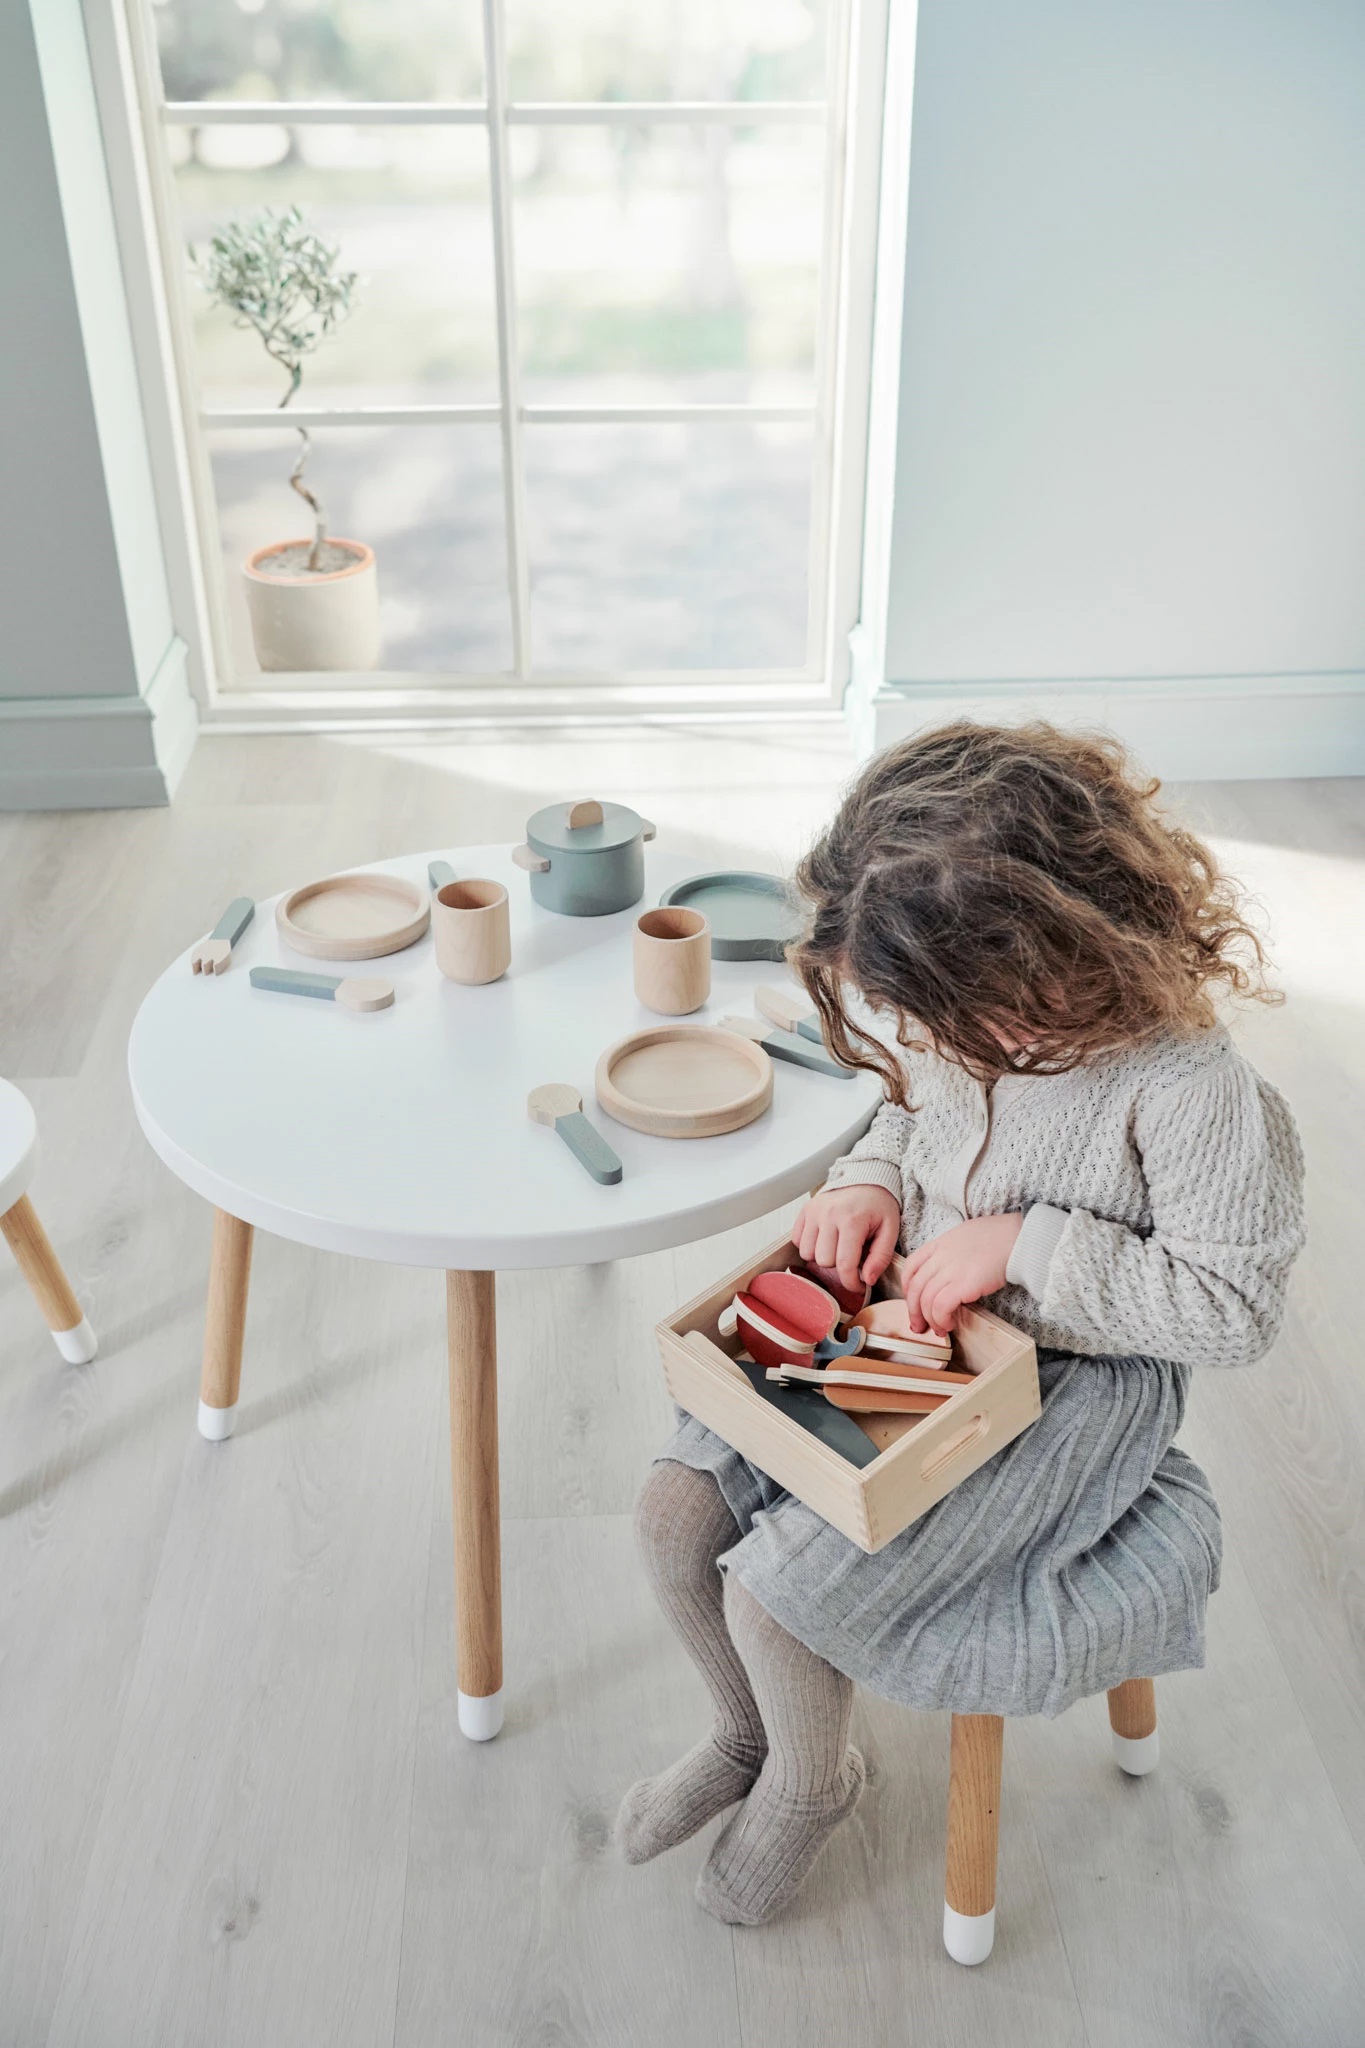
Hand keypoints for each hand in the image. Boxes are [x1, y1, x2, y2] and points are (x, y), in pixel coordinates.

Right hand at [792, 1185, 902, 1291]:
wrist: (866, 1178)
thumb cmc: (879, 1205)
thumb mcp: (890, 1230)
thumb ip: (880, 1257)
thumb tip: (867, 1280)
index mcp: (852, 1220)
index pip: (845, 1264)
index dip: (851, 1282)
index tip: (858, 1285)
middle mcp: (829, 1214)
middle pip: (824, 1261)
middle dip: (838, 1266)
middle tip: (850, 1258)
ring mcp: (814, 1211)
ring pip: (807, 1253)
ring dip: (821, 1257)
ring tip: (836, 1248)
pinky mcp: (805, 1210)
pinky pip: (797, 1240)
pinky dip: (809, 1245)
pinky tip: (825, 1240)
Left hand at [902, 1214, 1023, 1332]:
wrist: (1019, 1239)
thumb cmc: (1000, 1237)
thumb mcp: (966, 1235)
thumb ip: (952, 1251)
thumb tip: (949, 1270)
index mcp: (940, 1243)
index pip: (911, 1266)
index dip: (908, 1287)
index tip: (912, 1301)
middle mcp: (941, 1256)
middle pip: (915, 1287)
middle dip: (913, 1311)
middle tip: (919, 1325)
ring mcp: (951, 1270)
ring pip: (926, 1300)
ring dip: (930, 1320)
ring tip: (939, 1329)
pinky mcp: (963, 1284)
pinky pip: (941, 1307)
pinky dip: (941, 1319)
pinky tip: (949, 1324)